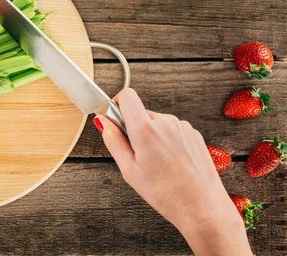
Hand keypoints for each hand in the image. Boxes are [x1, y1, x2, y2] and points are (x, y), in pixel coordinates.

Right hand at [94, 88, 250, 255]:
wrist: (202, 207)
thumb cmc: (166, 193)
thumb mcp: (129, 170)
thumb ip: (113, 141)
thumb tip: (102, 122)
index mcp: (146, 129)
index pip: (127, 96)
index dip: (117, 104)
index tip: (115, 119)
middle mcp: (165, 122)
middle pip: (141, 112)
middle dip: (134, 128)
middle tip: (137, 155)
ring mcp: (182, 127)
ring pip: (157, 123)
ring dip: (152, 136)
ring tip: (157, 163)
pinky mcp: (193, 134)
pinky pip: (172, 130)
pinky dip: (167, 141)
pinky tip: (170, 163)